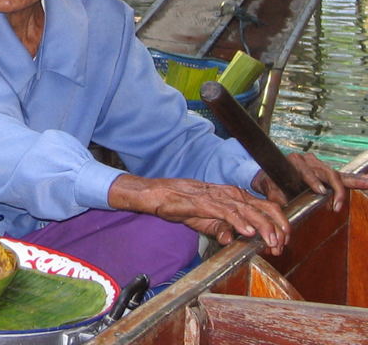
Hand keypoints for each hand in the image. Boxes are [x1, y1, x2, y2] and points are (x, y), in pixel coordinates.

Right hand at [108, 174, 290, 255]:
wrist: (158, 194)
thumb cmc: (180, 205)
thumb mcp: (205, 221)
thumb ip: (220, 229)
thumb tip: (232, 240)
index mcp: (233, 196)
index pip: (264, 207)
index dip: (278, 224)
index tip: (283, 242)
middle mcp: (230, 194)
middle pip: (265, 207)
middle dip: (278, 227)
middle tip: (282, 245)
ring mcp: (218, 196)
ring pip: (250, 210)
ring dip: (264, 227)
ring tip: (272, 242)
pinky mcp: (206, 202)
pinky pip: (227, 212)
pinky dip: (240, 222)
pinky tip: (248, 232)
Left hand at [252, 152, 367, 211]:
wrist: (270, 175)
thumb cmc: (271, 182)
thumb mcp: (270, 188)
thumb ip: (276, 196)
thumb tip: (282, 204)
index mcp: (293, 162)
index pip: (305, 171)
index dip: (313, 180)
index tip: (320, 191)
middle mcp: (307, 160)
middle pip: (326, 172)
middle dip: (334, 189)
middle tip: (335, 205)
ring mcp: (318, 164)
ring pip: (335, 174)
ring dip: (348, 185)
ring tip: (360, 189)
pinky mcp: (325, 171)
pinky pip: (342, 176)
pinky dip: (355, 180)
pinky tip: (367, 182)